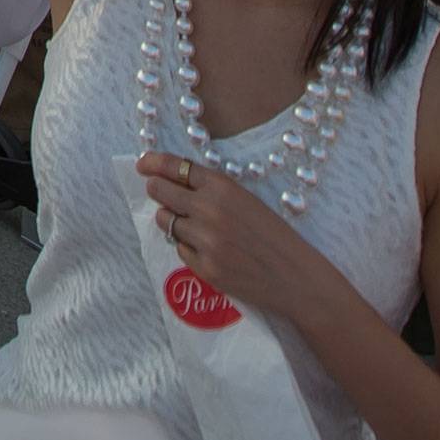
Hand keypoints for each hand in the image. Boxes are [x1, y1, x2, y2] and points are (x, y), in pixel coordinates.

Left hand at [137, 152, 346, 329]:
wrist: (297, 277)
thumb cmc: (273, 235)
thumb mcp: (247, 200)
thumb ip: (211, 190)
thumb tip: (169, 181)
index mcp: (223, 188)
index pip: (176, 166)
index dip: (154, 163)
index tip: (142, 164)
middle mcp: (209, 209)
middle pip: (160, 191)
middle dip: (157, 190)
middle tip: (162, 195)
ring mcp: (205, 239)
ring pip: (165, 220)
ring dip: (172, 220)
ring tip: (194, 226)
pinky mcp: (204, 267)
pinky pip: (180, 249)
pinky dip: (188, 247)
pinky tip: (210, 250)